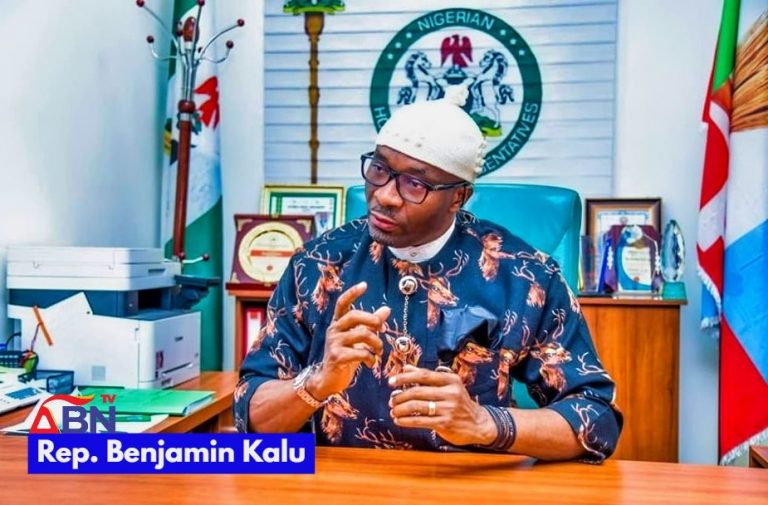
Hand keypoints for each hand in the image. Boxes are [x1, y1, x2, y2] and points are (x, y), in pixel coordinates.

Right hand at [308, 281, 389, 399]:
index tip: (364, 285)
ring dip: (376, 343)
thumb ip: (371, 324)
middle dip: (372, 320)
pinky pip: (360, 352)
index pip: (342, 304)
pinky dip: (371, 358)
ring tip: (379, 351)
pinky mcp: (337, 357)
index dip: (352, 293)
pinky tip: (371, 363)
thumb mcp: (358, 339)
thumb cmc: (345, 356)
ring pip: (362, 334)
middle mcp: (333, 330)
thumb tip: (386, 309)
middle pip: (354, 316)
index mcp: (338, 323)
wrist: (328, 379)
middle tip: (382, 329)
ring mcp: (334, 343)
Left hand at [388, 365, 495, 446]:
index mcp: (450, 380)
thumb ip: (426, 376)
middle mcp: (450, 393)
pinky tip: (399, 420)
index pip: (422, 375)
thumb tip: (405, 368)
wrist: (478, 424)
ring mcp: (448, 409)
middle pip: (417, 392)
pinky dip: (406, 421)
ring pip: (417, 407)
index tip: (391, 381)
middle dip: (400, 396)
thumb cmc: (458, 402)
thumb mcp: (447, 385)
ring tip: (393, 411)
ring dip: (400, 409)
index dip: (404, 377)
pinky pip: (420, 421)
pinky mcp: (445, 424)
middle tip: (391, 400)